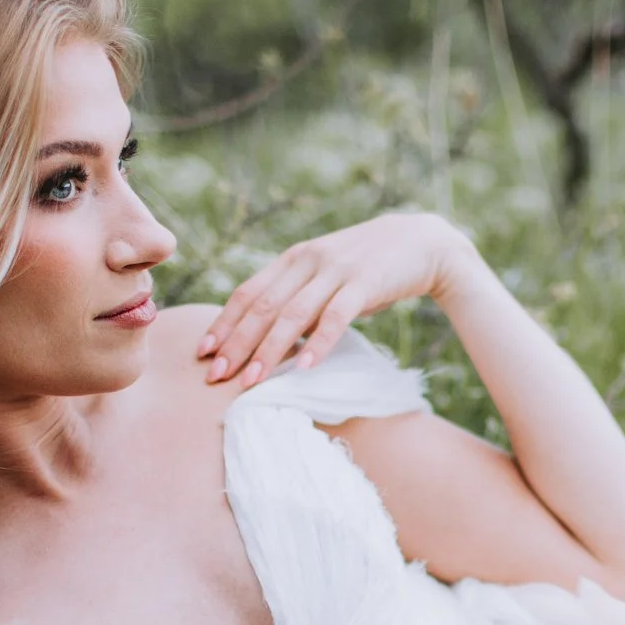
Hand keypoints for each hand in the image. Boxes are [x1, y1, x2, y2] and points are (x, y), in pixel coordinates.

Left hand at [199, 212, 480, 387]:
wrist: (421, 243)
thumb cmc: (369, 267)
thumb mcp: (326, 274)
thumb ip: (298, 295)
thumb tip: (266, 334)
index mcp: (293, 258)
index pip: (247, 292)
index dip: (224, 322)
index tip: (203, 352)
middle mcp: (308, 261)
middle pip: (262, 307)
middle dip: (236, 344)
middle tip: (215, 376)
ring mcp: (335, 271)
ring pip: (292, 315)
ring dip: (268, 350)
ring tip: (251, 381)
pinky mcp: (364, 284)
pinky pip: (335, 318)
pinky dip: (317, 344)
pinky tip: (302, 368)